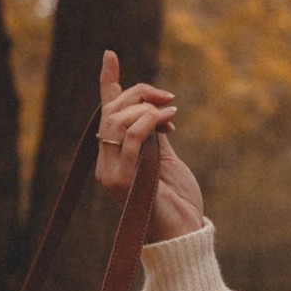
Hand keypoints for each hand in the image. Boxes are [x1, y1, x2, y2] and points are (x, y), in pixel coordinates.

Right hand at [95, 49, 206, 242]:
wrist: (184, 235)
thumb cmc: (177, 202)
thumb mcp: (165, 158)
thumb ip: (154, 134)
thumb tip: (153, 108)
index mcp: (113, 158)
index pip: (106, 114)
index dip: (108, 83)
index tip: (110, 55)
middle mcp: (106, 164)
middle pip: (112, 111)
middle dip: (140, 95)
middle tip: (168, 99)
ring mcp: (110, 173)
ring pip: (119, 120)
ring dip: (147, 109)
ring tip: (171, 114)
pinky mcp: (122, 180)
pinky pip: (132, 137)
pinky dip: (150, 121)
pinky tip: (169, 120)